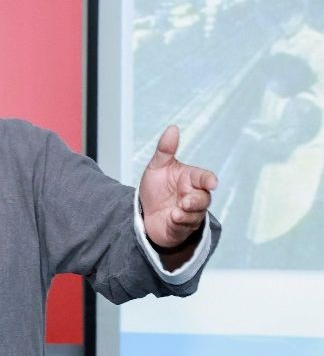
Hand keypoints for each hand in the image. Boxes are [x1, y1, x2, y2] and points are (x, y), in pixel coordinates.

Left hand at [139, 125, 217, 253]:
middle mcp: (194, 196)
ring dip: (187, 213)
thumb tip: (172, 128)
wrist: (145, 213)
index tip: (211, 182)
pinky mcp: (183, 227)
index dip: (208, 180)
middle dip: (196, 200)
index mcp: (191, 180)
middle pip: (204, 198)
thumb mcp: (157, 167)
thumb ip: (165, 149)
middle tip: (185, 201)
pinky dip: (180, 223)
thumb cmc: (157, 189)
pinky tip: (173, 219)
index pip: (205, 178)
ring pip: (197, 214)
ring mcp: (190, 213)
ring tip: (176, 212)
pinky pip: (186, 226)